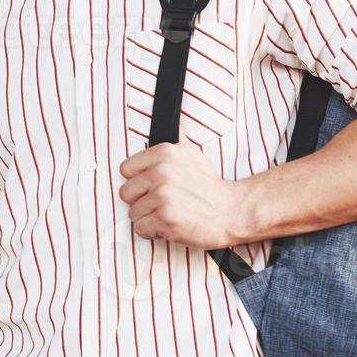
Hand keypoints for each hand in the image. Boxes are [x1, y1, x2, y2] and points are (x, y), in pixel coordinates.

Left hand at [118, 139, 253, 248]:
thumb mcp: (192, 154)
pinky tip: (168, 224)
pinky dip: (152, 231)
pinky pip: (140, 228)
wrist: (231, 211)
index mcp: (164, 153)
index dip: (138, 181)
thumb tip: (171, 124)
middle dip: (141, 201)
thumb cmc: (209, 187)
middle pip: (126, 192)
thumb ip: (175, 142)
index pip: (125, 169)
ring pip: (133, 212)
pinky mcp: (165, 217)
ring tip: (168, 213)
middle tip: (161, 202)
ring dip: (148, 217)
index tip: (152, 186)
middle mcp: (161, 172)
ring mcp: (163, 195)